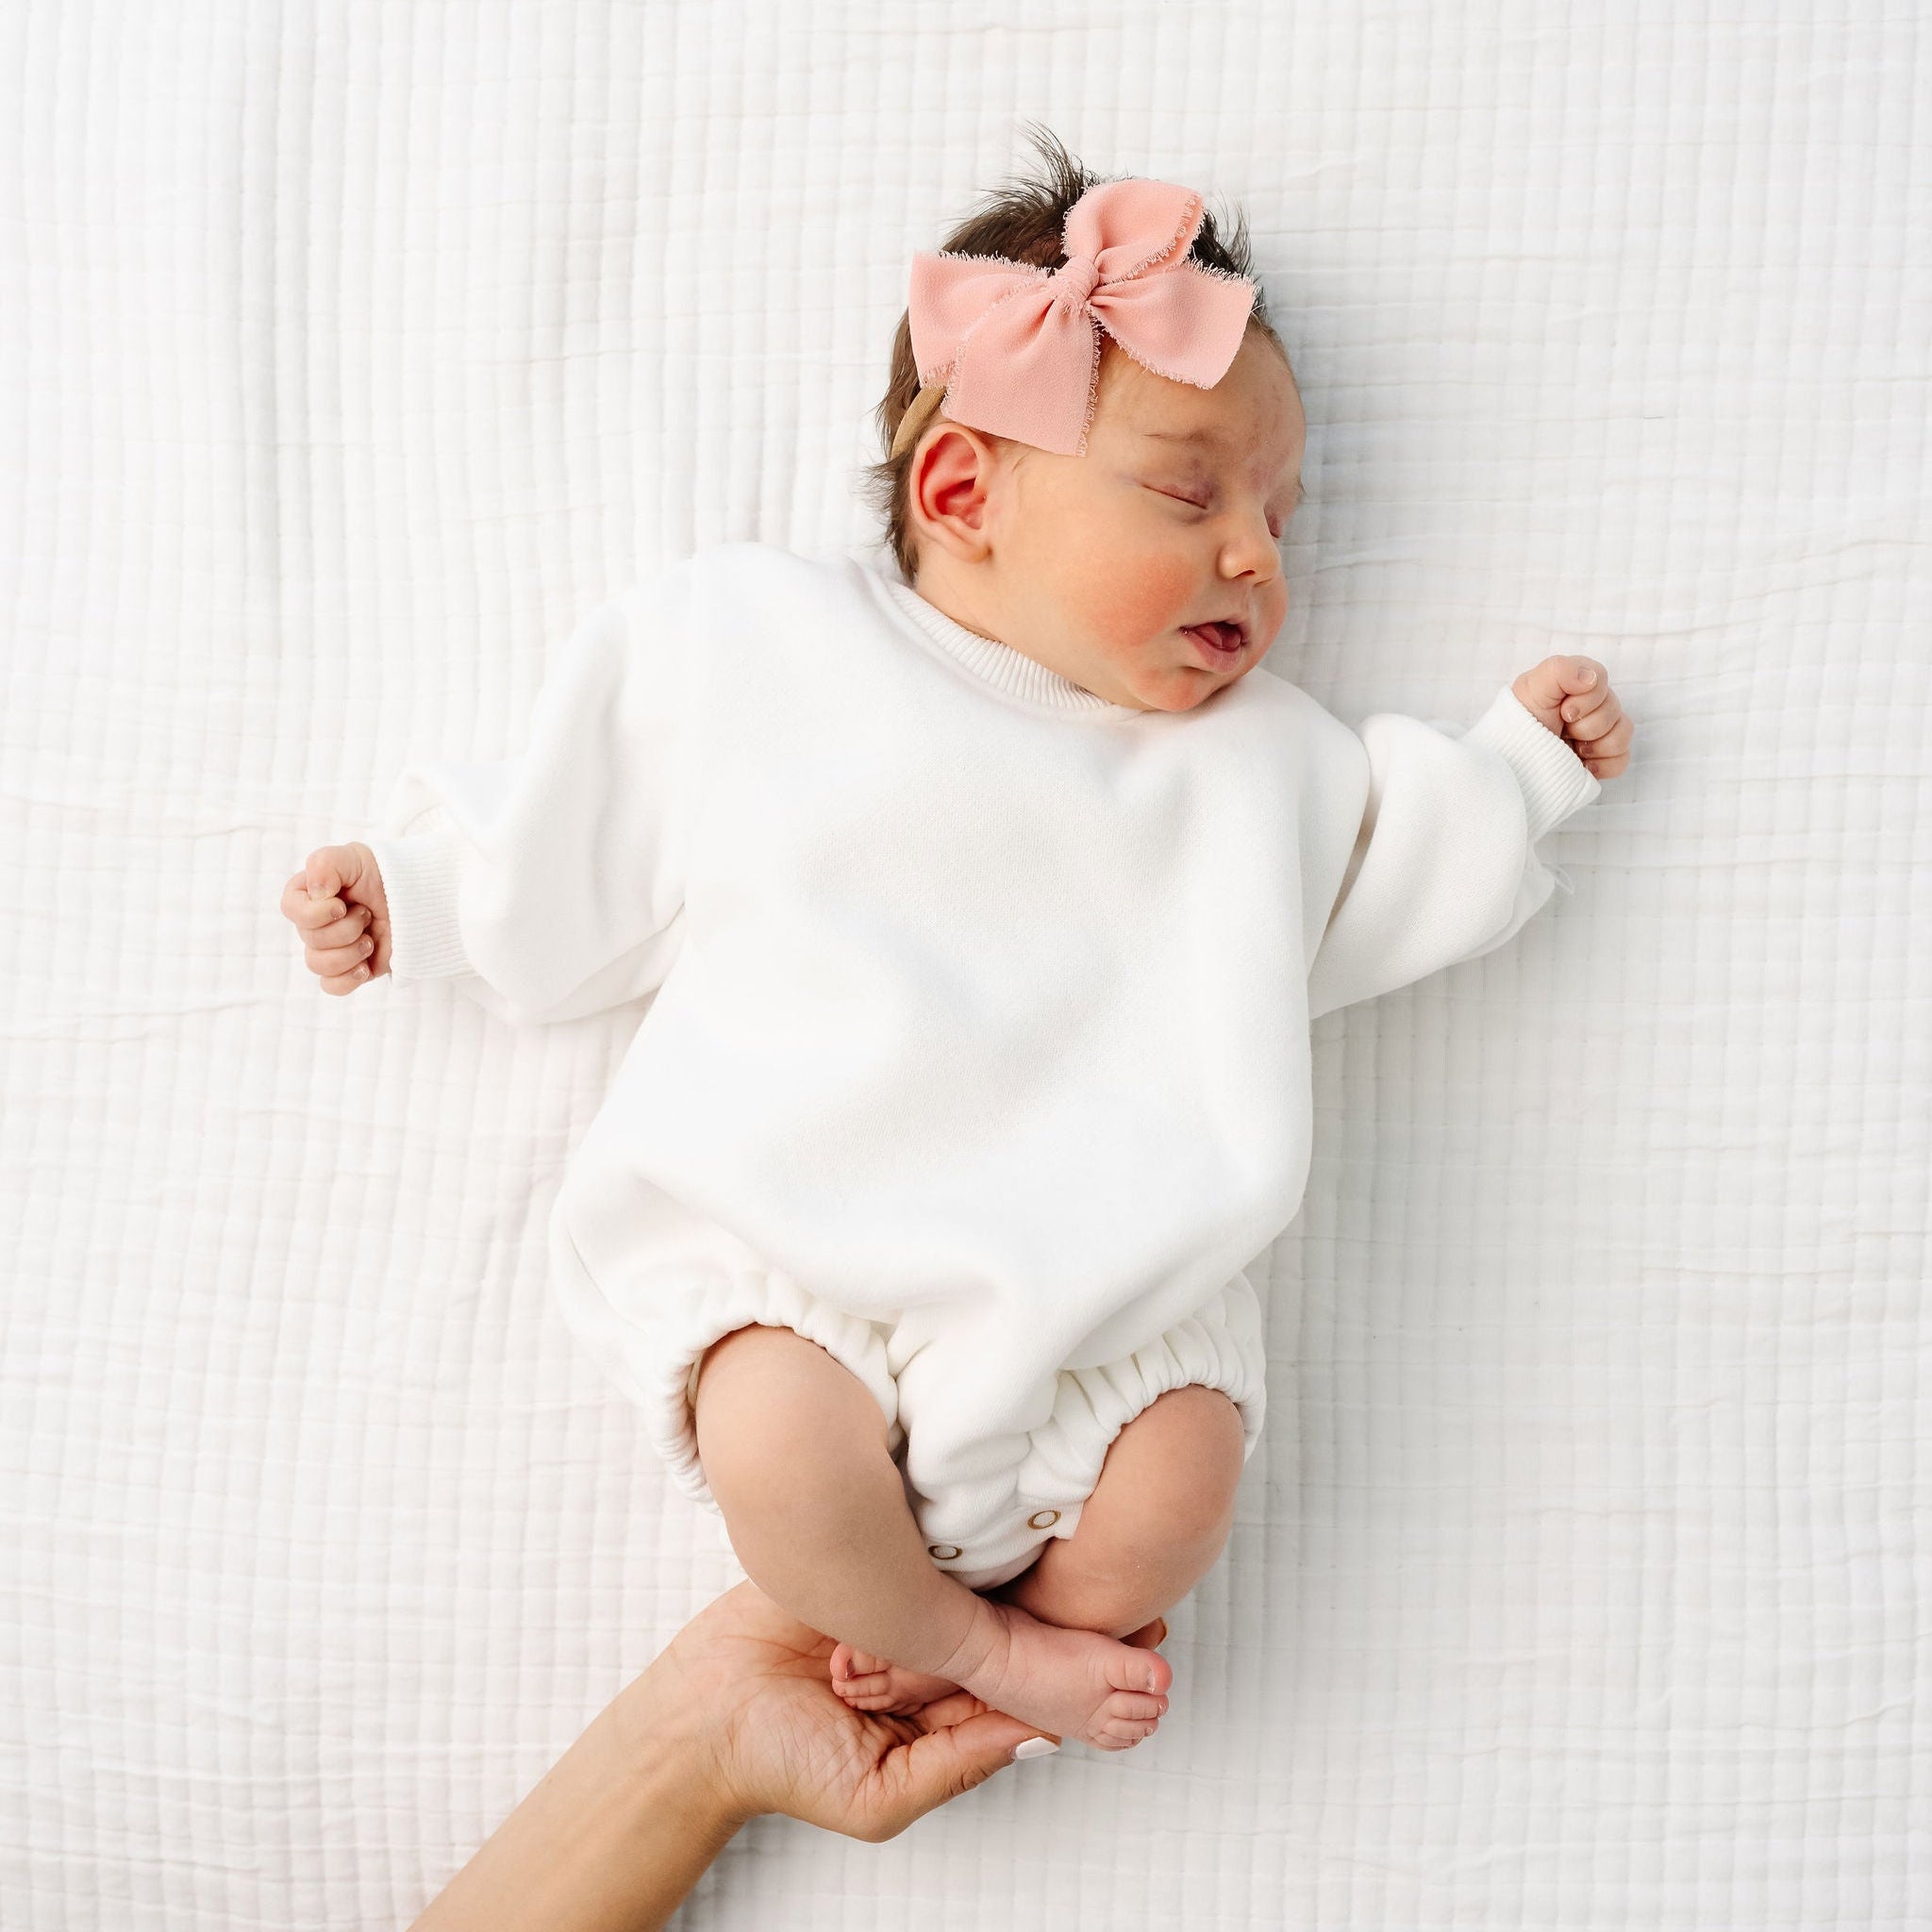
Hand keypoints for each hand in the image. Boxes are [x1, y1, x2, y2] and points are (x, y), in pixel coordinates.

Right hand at [281, 843, 391, 994]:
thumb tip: (316, 893)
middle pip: (310, 939)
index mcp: (309, 894)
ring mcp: (332, 948)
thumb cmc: (381, 873)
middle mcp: (315, 923)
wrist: (417, 896)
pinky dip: (348, 979)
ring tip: (371, 939)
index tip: (341, 904)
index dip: (315, 912)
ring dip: (349, 952)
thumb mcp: (354, 856)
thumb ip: (325, 864)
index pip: (291, 908)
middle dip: (345, 928)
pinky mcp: (349, 968)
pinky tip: (365, 966)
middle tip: (367, 914)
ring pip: (318, 965)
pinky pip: (332, 986)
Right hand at [647, 1580, 1160, 1841]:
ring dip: (1030, 1569)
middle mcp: (931, 1646)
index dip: (1085, 1665)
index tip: (1147, 1649)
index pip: (1026, 1680)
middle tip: (1143, 1596)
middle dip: (1076, 1614)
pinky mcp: (867, 1557)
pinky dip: (961, 1534)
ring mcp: (900, 1597)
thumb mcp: (881, 1793)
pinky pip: (919, 1545)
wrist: (699, 1718)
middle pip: (1015, 1624)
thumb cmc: (783, 1765)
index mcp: (943, 1703)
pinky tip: (1012, 1513)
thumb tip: (1043, 1734)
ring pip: (977, 1581)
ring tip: (1097, 1547)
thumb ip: (961, 1761)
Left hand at [1512, 655, 1632, 780]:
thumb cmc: (1519, 719)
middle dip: (1585, 725)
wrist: (1513, 761)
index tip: (1562, 711)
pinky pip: (1622, 759)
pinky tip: (1582, 765)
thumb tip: (1591, 679)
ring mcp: (1600, 732)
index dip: (1585, 700)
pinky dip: (1603, 765)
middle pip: (1614, 709)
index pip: (1601, 680)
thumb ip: (1560, 670)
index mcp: (1578, 683)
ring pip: (1623, 733)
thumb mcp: (1531, 687)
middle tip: (1563, 731)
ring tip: (1571, 747)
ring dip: (1594, 745)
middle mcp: (1593, 705)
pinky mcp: (1602, 758)